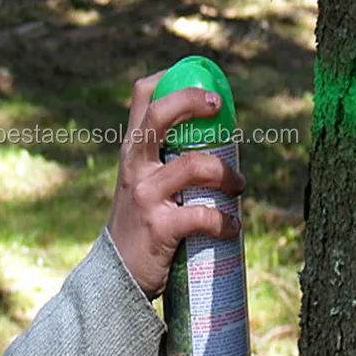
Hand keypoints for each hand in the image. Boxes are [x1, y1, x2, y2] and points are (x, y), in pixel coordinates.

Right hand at [106, 71, 245, 297]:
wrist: (116, 277)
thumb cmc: (141, 225)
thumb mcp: (142, 184)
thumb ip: (166, 162)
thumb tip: (219, 143)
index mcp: (132, 151)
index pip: (141, 97)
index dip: (170, 78)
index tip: (203, 85)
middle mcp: (134, 166)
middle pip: (157, 115)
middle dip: (192, 102)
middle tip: (219, 109)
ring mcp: (145, 195)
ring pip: (193, 165)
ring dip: (226, 174)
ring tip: (239, 187)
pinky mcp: (160, 227)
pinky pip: (204, 216)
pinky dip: (226, 221)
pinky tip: (233, 228)